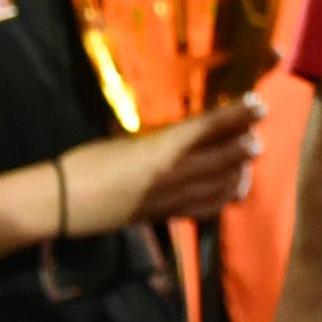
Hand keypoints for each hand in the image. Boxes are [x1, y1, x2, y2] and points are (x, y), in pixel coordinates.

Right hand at [64, 97, 266, 232]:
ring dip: (239, 172)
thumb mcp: (126, 140)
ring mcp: (171, 198)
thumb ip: (160, 138)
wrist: (62, 202)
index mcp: (162, 148)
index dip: (238, 115)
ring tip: (248, 162)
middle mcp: (174, 174)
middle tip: (257, 135)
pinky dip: (222, 198)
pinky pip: (203, 209)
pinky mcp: (163, 217)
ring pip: (219, 185)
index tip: (259, 104)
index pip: (210, 128)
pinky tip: (232, 191)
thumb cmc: (87, 162)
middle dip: (244, 145)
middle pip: (223, 157)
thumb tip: (184, 132)